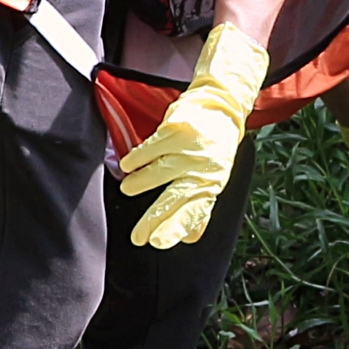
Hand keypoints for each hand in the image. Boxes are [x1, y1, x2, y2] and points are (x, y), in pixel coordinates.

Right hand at [116, 24, 272, 252]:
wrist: (221, 106)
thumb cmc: (214, 147)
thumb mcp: (213, 178)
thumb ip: (199, 208)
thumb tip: (190, 237)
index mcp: (211, 183)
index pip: (193, 212)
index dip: (175, 228)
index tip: (158, 243)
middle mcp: (203, 168)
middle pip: (176, 198)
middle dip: (156, 219)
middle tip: (139, 237)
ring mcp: (190, 148)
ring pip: (161, 171)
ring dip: (142, 183)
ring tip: (127, 190)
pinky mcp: (178, 129)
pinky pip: (153, 147)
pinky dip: (138, 158)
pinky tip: (127, 166)